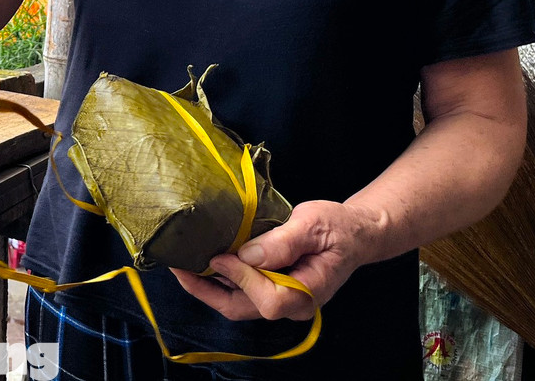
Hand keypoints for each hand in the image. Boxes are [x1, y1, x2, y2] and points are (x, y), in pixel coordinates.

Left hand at [169, 200, 383, 320]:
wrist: (355, 233)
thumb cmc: (338, 227)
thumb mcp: (315, 224)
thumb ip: (284, 242)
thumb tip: (247, 255)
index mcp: (308, 292)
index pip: (269, 299)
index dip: (242, 279)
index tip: (221, 254)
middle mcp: (292, 304)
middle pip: (243, 309)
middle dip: (207, 290)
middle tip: (178, 266)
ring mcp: (280, 299)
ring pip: (236, 304)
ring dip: (207, 287)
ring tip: (180, 264)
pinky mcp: (271, 288)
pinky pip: (240, 292)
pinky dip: (218, 280)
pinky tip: (201, 262)